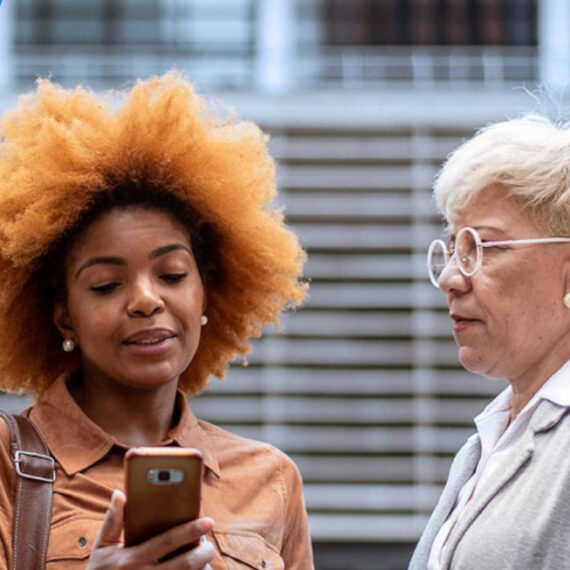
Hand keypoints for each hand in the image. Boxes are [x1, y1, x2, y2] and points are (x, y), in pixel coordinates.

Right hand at [87, 489, 214, 568]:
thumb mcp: (102, 547)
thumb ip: (112, 521)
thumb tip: (119, 493)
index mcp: (131, 559)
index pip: (167, 541)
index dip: (189, 531)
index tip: (208, 521)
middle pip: (183, 565)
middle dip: (202, 553)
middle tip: (210, 544)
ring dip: (199, 568)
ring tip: (205, 556)